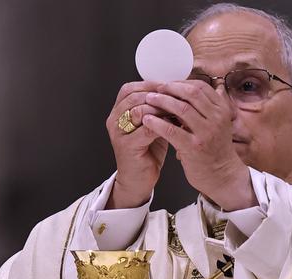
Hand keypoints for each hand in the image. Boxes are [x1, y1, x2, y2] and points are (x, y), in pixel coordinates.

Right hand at [105, 82, 168, 208]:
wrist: (138, 181)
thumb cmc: (147, 152)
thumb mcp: (151, 125)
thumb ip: (156, 109)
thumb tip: (175, 91)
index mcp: (118, 112)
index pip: (130, 89)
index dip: (150, 84)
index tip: (170, 85)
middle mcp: (114, 120)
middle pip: (135, 96)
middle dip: (158, 95)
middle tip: (177, 97)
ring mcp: (118, 133)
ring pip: (139, 110)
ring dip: (161, 108)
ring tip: (177, 110)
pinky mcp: (126, 146)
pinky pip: (146, 129)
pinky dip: (162, 125)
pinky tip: (174, 126)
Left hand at [142, 81, 256, 210]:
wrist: (222, 175)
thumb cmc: (215, 149)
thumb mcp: (218, 124)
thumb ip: (208, 108)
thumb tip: (196, 88)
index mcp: (222, 110)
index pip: (200, 87)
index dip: (181, 82)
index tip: (167, 84)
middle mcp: (216, 118)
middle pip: (191, 93)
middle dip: (170, 88)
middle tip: (156, 89)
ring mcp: (206, 133)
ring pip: (181, 108)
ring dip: (162, 101)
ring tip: (148, 100)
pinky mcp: (193, 147)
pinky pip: (171, 130)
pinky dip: (157, 123)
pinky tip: (147, 120)